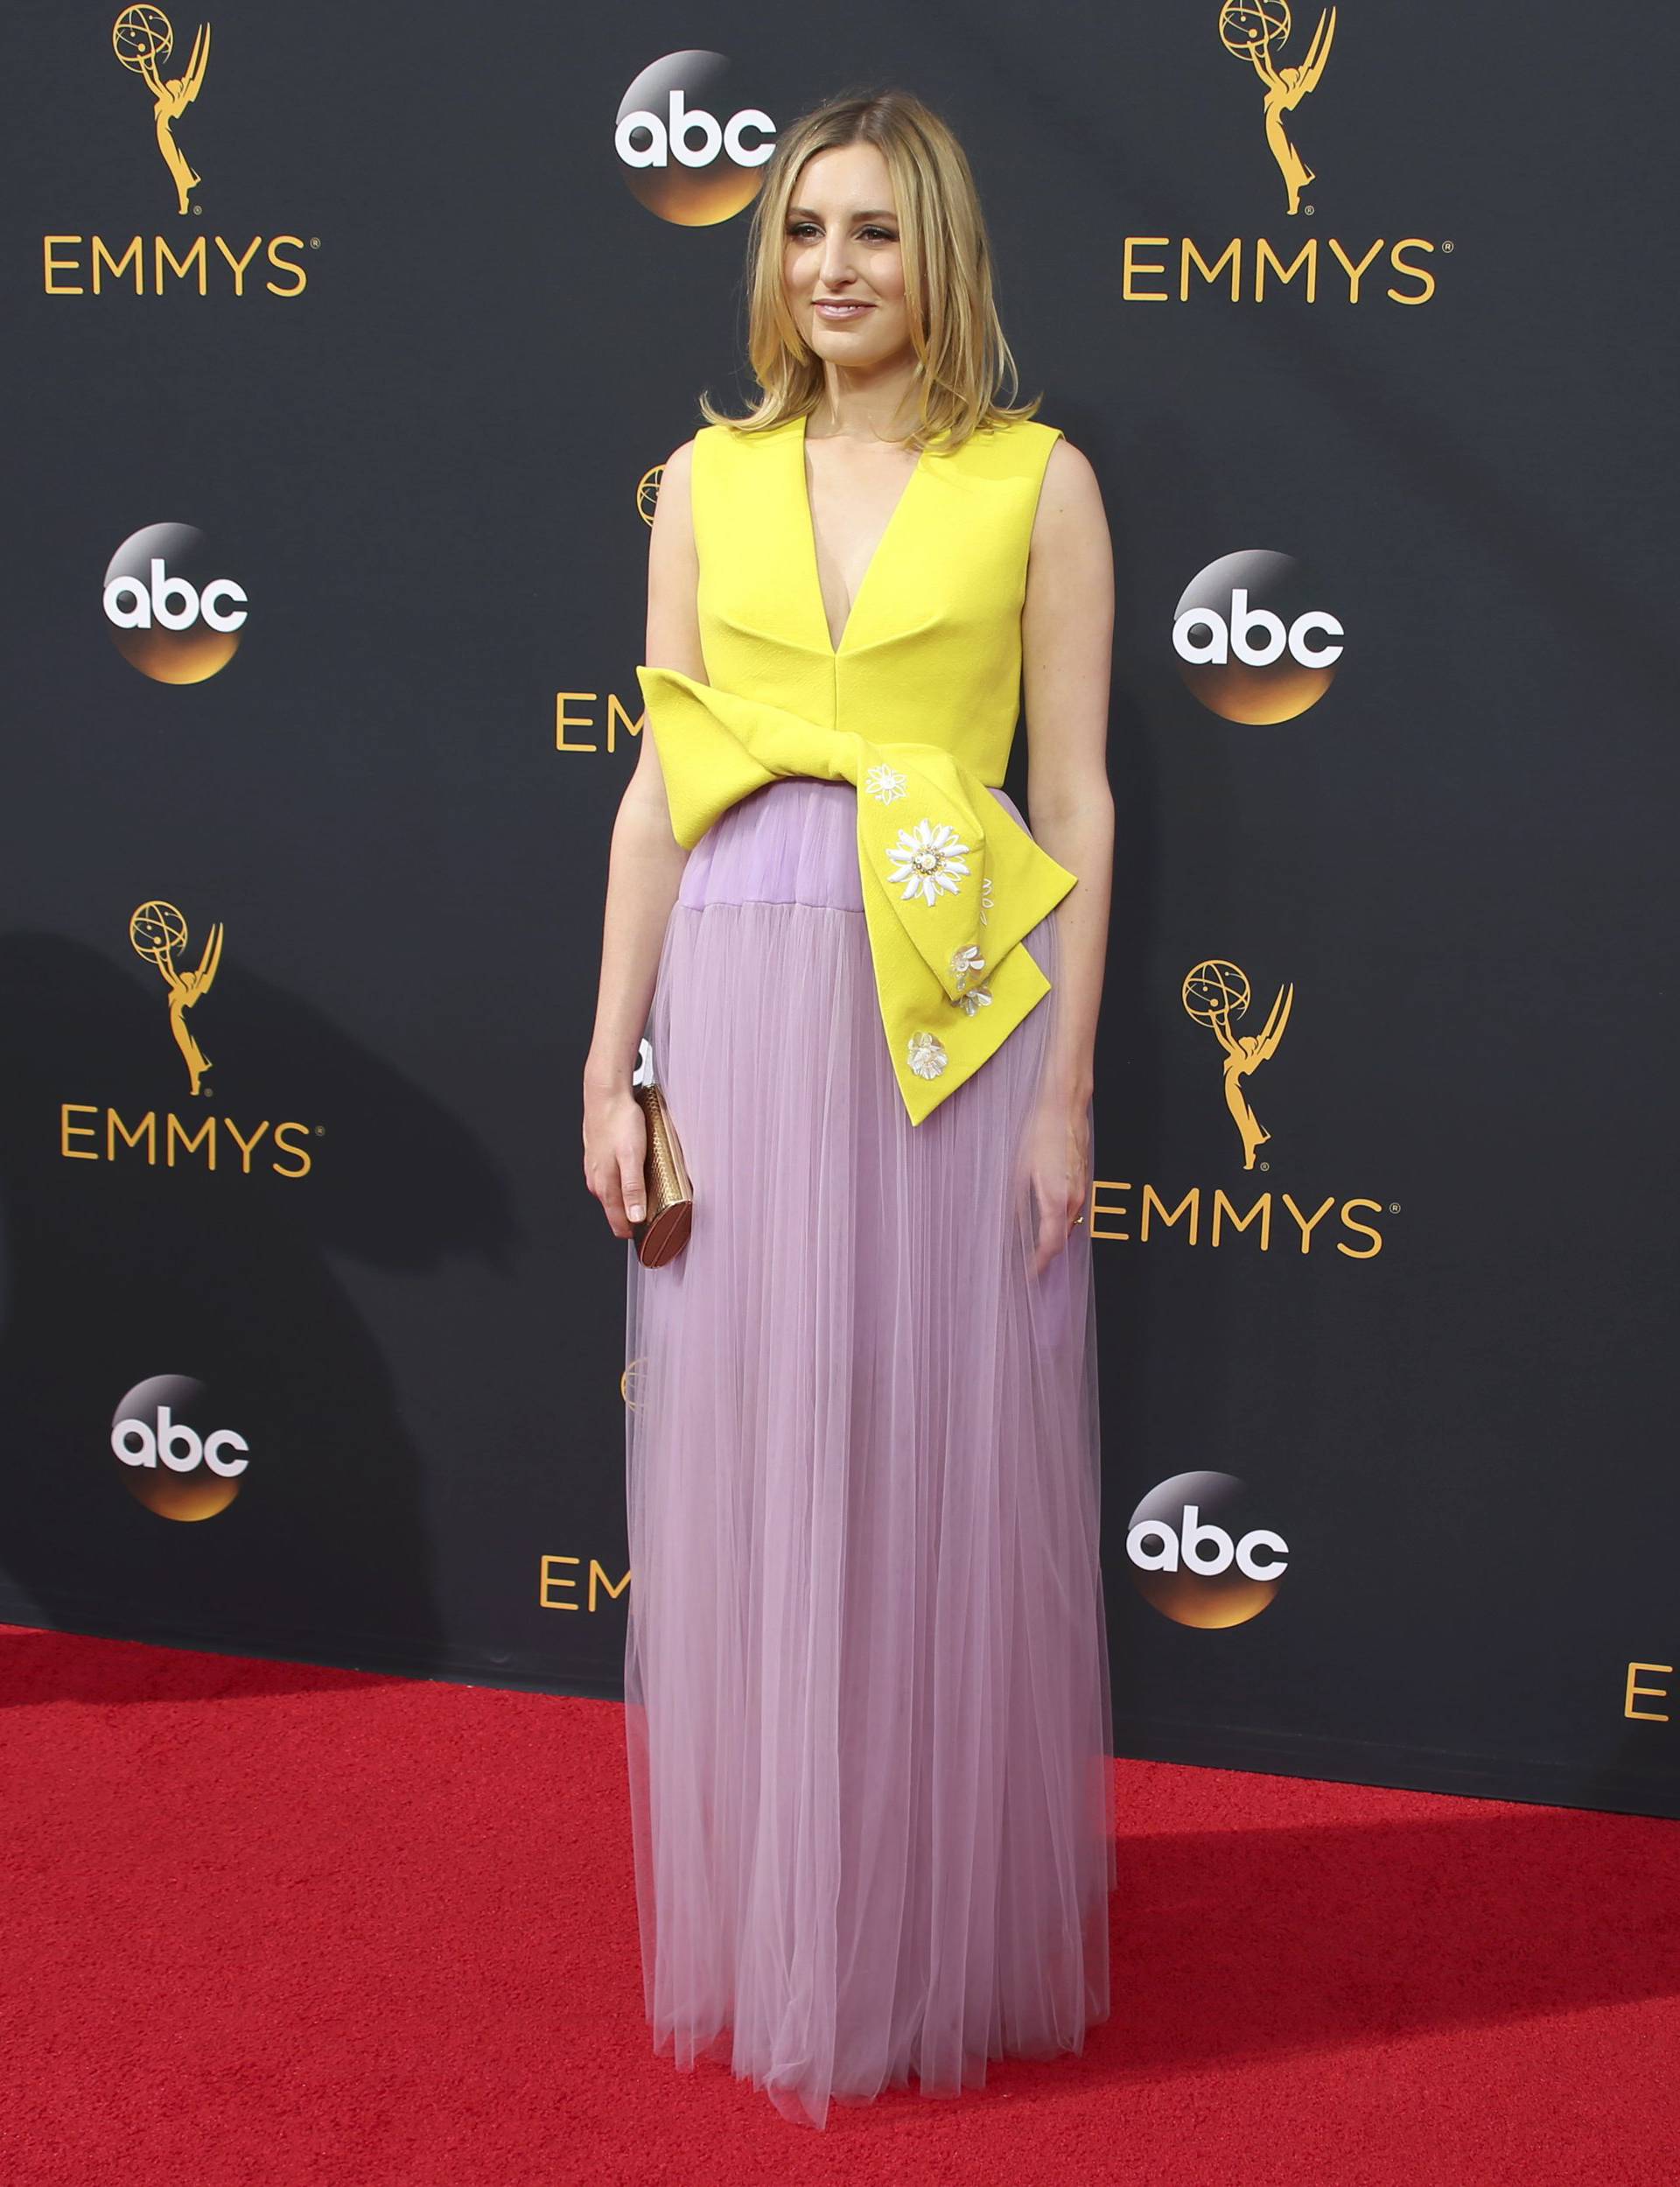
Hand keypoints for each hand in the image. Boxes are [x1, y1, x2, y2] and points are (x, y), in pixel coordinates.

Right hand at [583, 1082, 646, 1240]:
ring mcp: (595, 1170)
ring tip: (648, 1199)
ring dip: (629, 1201)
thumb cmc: (620, 1122)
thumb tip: (634, 1219)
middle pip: (616, 1211)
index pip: (619, 1223)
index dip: (635, 1232)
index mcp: (605, 1186)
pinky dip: (624, 1185)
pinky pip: (612, 1180)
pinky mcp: (598, 1159)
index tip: (650, 1235)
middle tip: (656, 1218)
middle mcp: (597, 1182)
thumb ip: (633, 1189)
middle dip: (634, 1218)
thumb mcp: (632, 1157)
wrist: (605, 1095)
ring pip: (613, 1195)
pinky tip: (635, 1176)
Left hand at [1020, 1091, 1090, 1276]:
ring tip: (1034, 1247)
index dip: (1040, 1263)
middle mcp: (1074, 1198)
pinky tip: (1045, 1220)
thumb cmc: (1040, 1133)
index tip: (1028, 1274)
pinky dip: (1060, 1222)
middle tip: (1028, 1266)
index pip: (1051, 1245)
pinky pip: (1073, 1210)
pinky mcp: (1083, 1181)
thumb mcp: (1018, 1171)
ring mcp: (1082, 1190)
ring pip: (1069, 1225)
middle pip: (1062, 1239)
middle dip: (1046, 1255)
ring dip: (1053, 1238)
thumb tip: (1011, 1226)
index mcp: (1056, 1199)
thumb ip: (1018, 1203)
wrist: (1064, 1108)